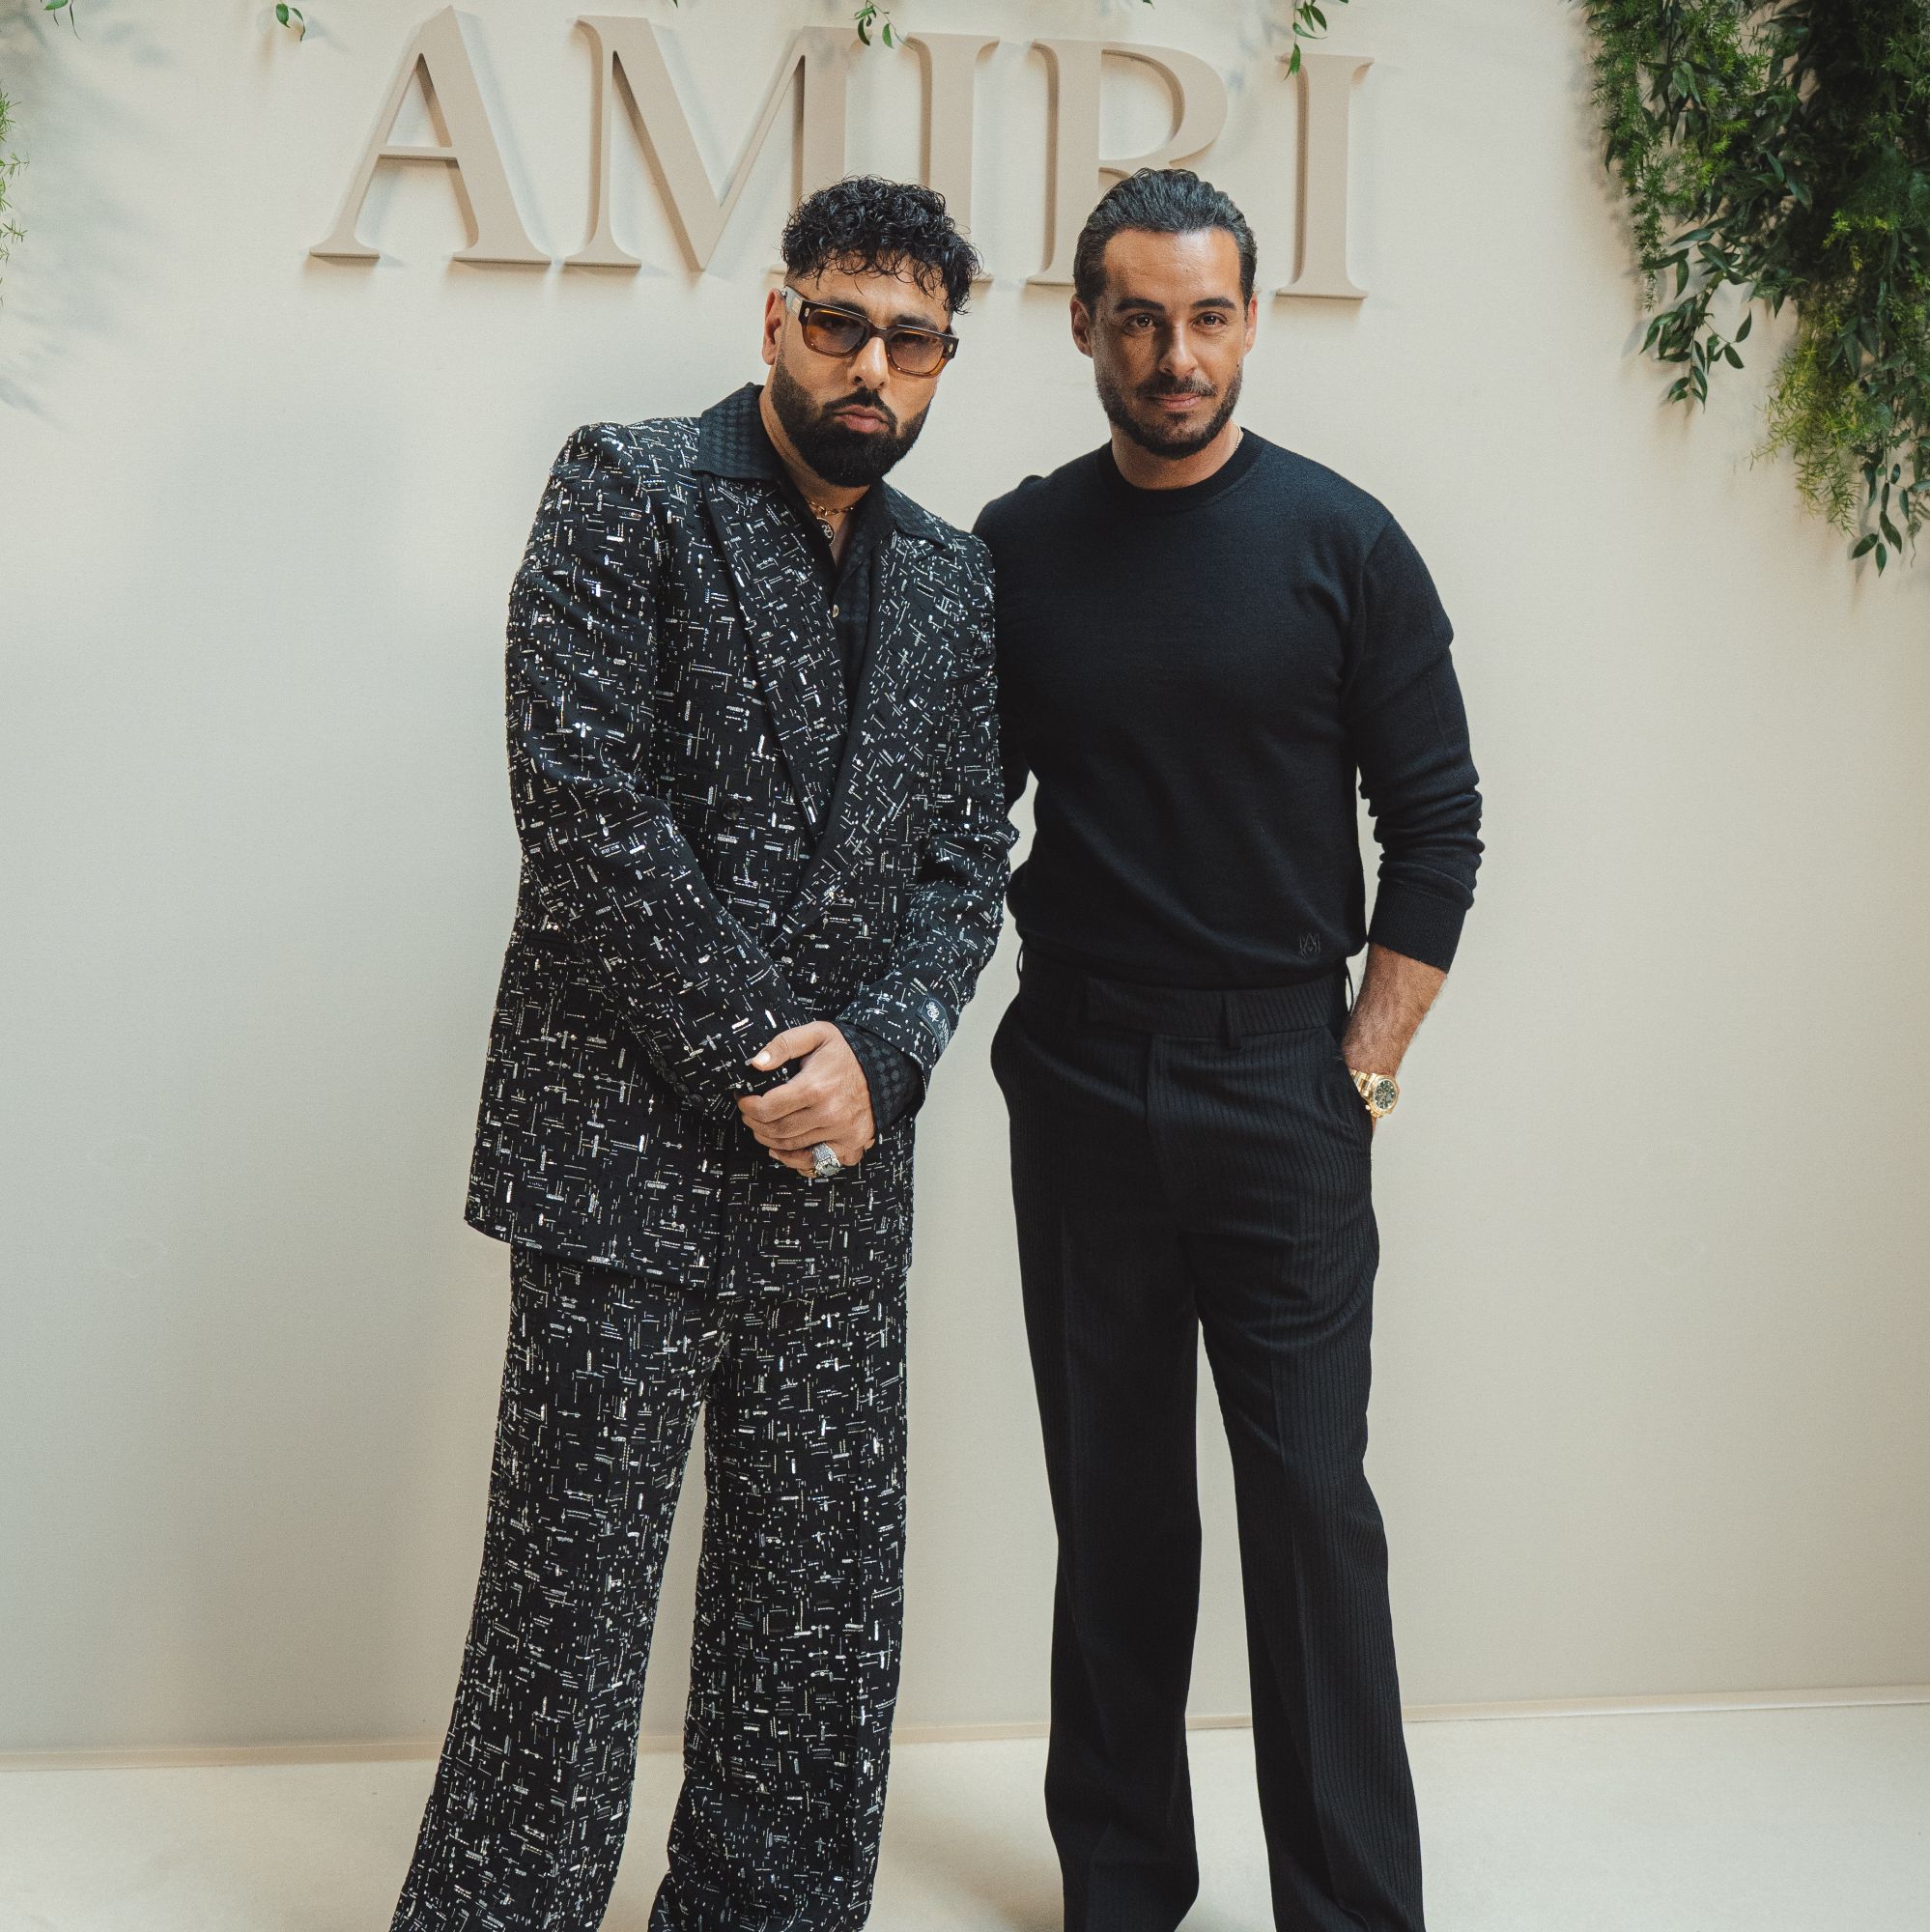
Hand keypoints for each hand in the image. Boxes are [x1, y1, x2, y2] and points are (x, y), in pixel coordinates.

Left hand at [738, 1022, 876, 1176]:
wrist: (886, 1064)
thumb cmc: (846, 1049)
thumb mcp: (816, 1034)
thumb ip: (783, 1045)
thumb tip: (755, 1063)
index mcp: (816, 1087)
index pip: (768, 1108)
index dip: (748, 1106)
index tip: (743, 1099)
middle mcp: (829, 1114)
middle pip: (778, 1131)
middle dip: (755, 1123)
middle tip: (748, 1114)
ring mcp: (842, 1132)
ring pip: (793, 1147)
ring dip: (769, 1140)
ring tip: (761, 1128)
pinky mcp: (851, 1142)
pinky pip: (817, 1161)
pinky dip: (795, 1161)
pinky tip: (780, 1151)